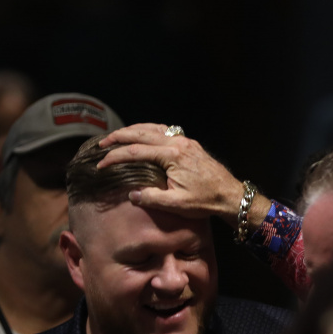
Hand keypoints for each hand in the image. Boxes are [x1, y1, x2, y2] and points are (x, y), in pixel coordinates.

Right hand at [98, 124, 244, 224]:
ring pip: (153, 128)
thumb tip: (131, 194)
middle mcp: (178, 143)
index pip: (136, 152)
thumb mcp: (176, 205)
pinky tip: (142, 134)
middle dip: (119, 137)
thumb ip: (151, 198)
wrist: (231, 196)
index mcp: (172, 156)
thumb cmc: (205, 201)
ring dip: (133, 130)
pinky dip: (149, 130)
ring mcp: (185, 141)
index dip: (116, 157)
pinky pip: (164, 131)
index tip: (101, 164)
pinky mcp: (189, 144)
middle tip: (102, 144)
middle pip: (141, 133)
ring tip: (117, 136)